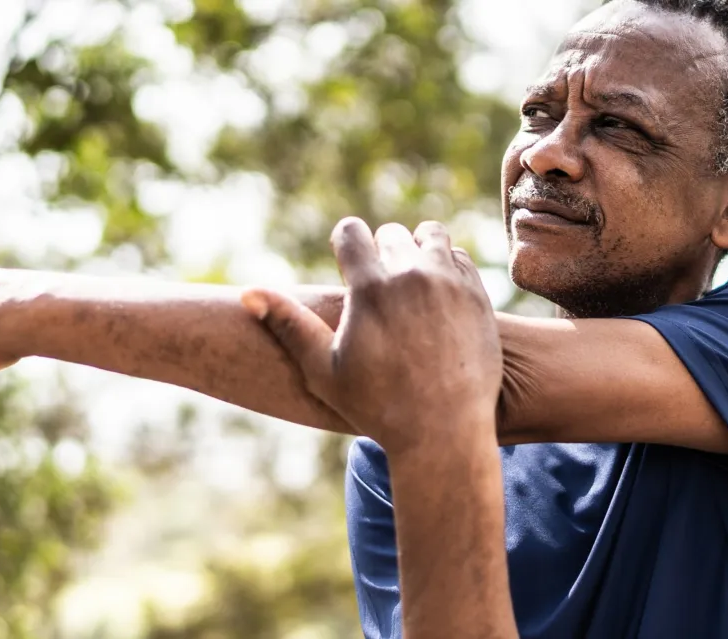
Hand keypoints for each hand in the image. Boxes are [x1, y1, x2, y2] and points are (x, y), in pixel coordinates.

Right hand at [242, 218, 501, 454]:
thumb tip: (248, 294)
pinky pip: (458, 257)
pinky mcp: (478, 295)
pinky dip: (445, 265)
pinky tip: (435, 292)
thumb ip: (288, 325)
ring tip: (407, 280)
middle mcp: (413, 275)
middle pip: (391, 234)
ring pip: (430, 236)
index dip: (343, 242)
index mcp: (371, 287)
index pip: (351, 231)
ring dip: (416, 249)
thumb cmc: (376, 406)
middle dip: (379, 251)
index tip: (344, 260)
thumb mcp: (322, 370)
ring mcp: (451, 283)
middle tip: (376, 284)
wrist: (444, 432)